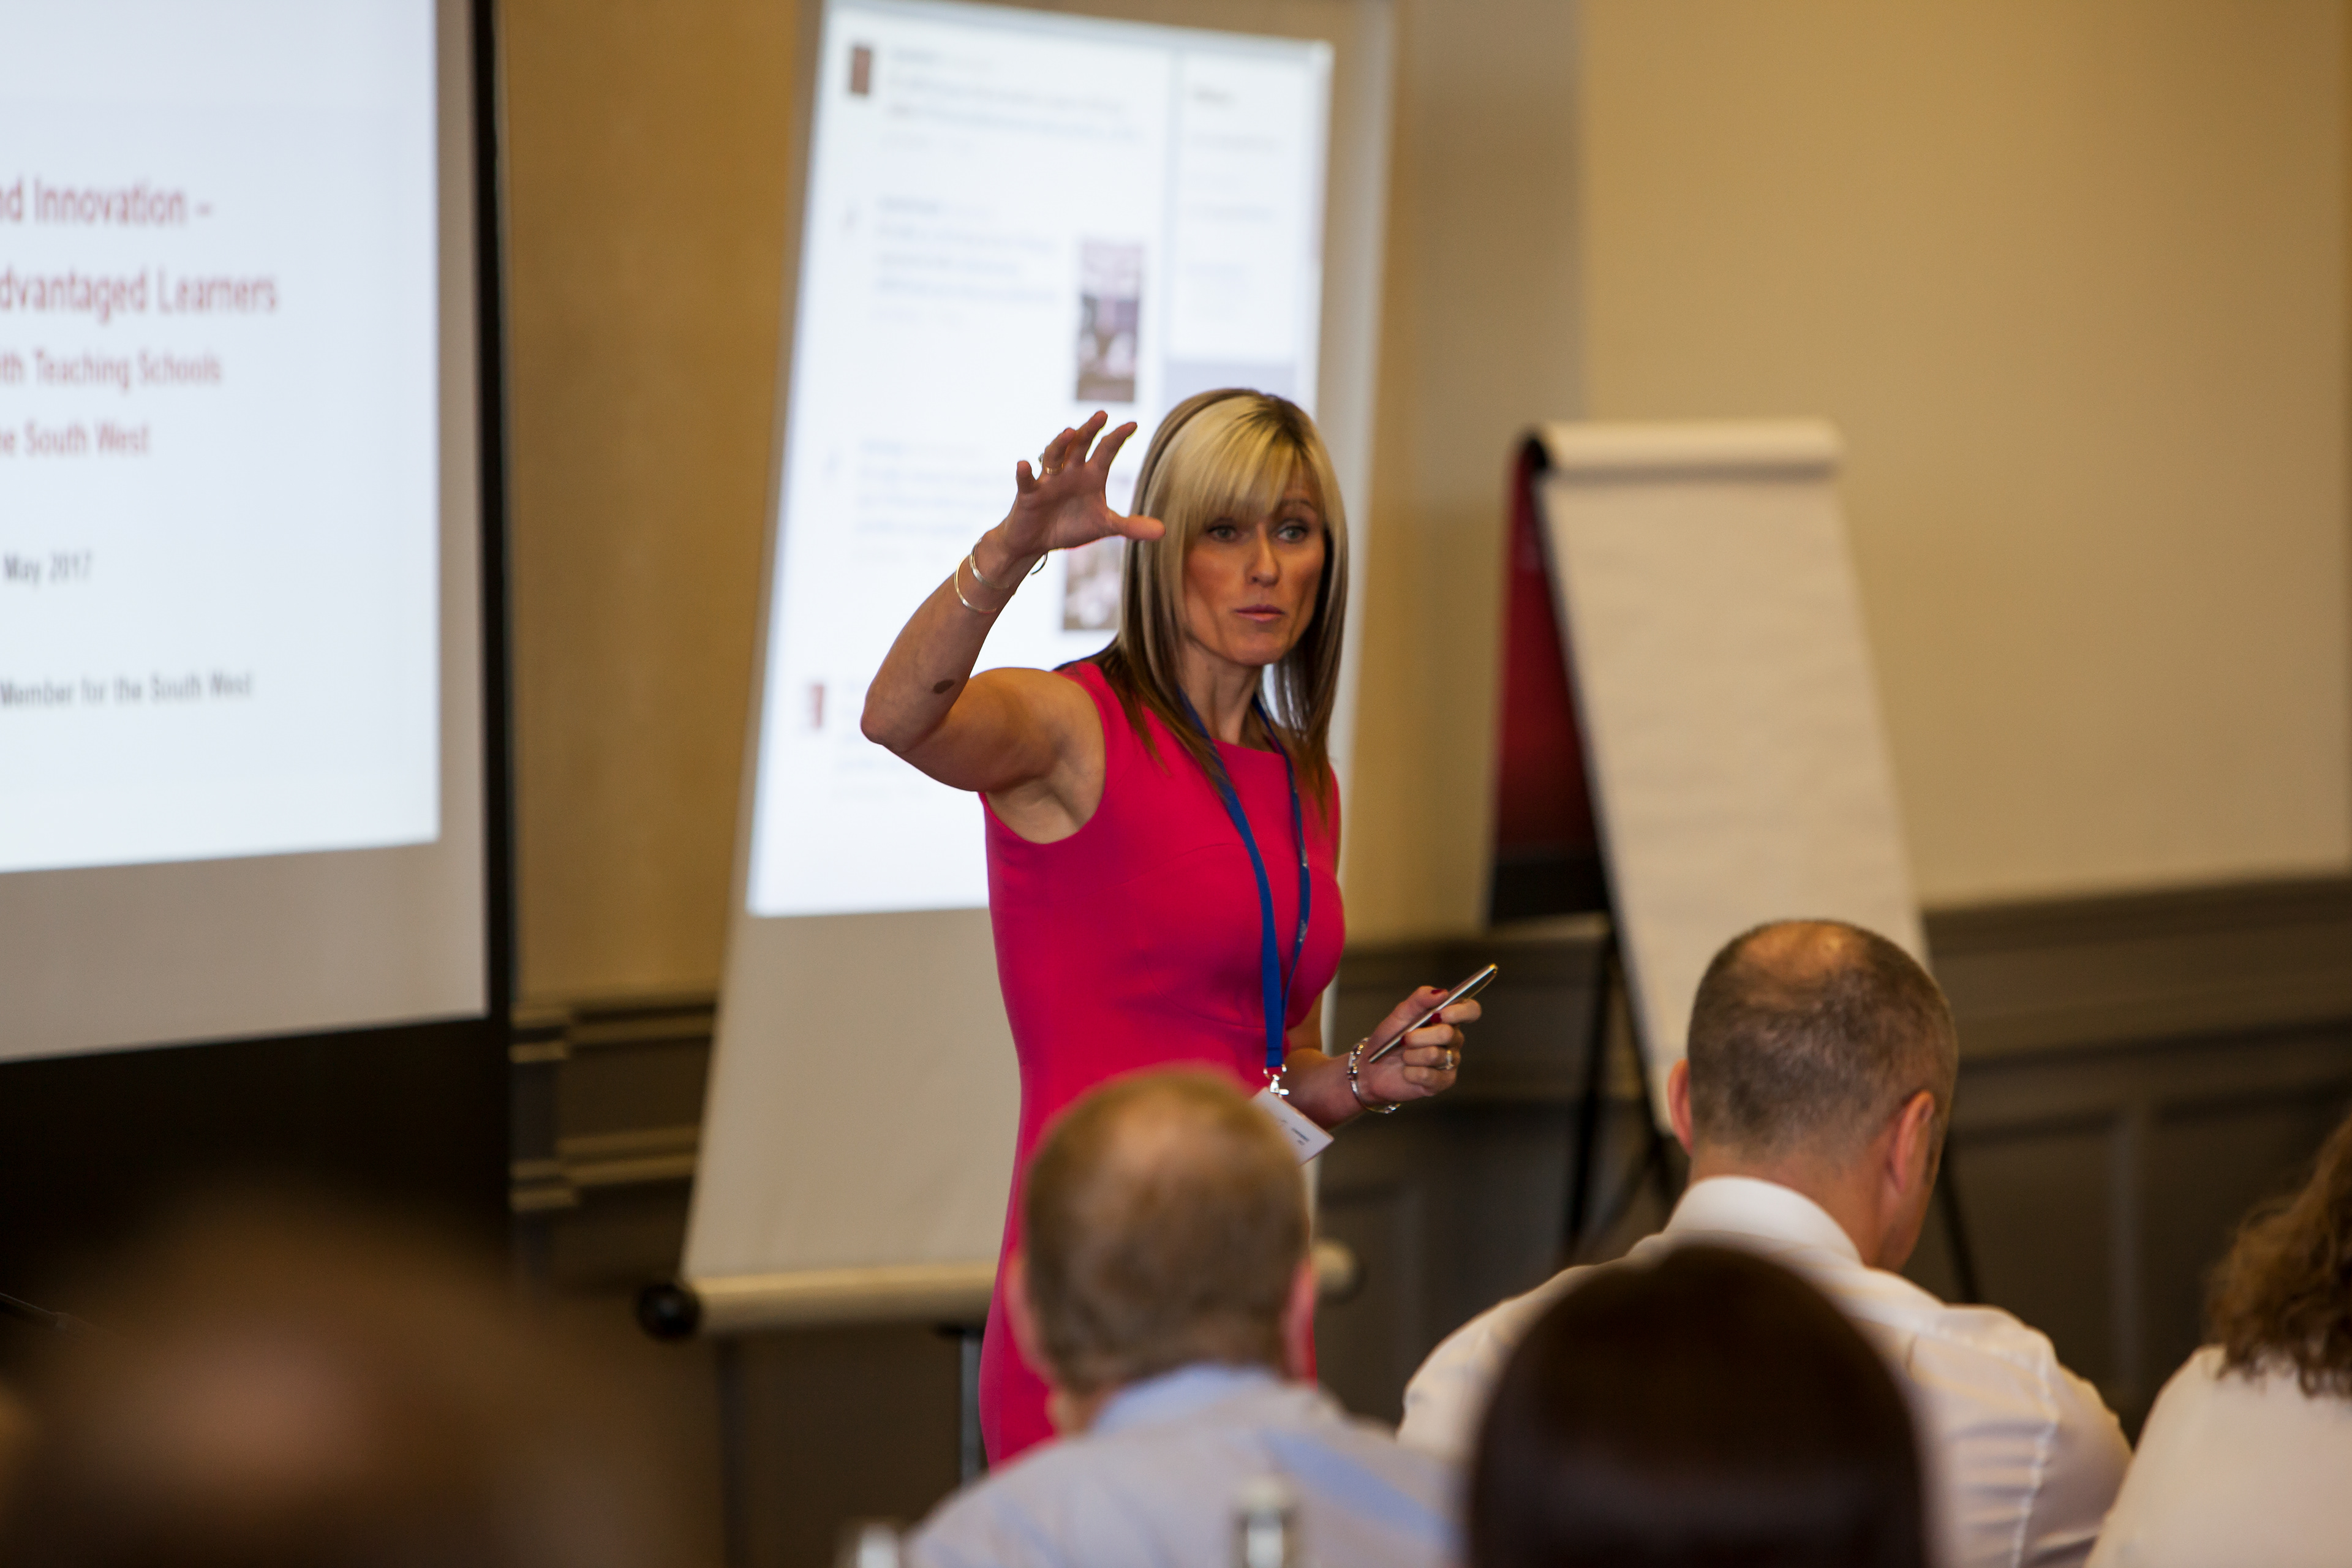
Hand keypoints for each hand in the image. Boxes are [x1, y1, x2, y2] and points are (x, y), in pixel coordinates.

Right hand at [998, 411, 1165, 559]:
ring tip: (1070, 432)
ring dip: (1061, 444)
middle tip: (1102, 415)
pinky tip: (1023, 464)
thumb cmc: (1070, 526)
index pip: (1106, 450)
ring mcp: (1048, 480)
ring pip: (1054, 456)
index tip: (1133, 424)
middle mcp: (1070, 471)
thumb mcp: (1104, 526)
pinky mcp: (1029, 494)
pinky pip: (1026, 481)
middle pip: (1080, 445)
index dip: (1117, 437)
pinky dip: (1024, 473)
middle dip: (1090, 430)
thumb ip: (1131, 526)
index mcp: (1091, 475)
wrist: (1037, 542)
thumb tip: (1163, 531)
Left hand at [1353, 985, 1480, 1108]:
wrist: (1373, 1068)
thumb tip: (1441, 992)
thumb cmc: (1389, 1039)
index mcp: (1447, 1019)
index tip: (1439, 1014)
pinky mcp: (1443, 1081)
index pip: (1471, 1010)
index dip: (1460, 1011)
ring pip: (1434, 1054)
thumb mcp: (1400, 1014)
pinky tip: (1406, 1072)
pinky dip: (1410, 1072)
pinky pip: (1428, 1075)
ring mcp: (1450, 1061)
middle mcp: (1453, 1039)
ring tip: (1404, 1057)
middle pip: (1448, 1033)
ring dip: (1411, 1055)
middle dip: (1419, 1036)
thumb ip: (1420, 999)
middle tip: (1405, 1039)